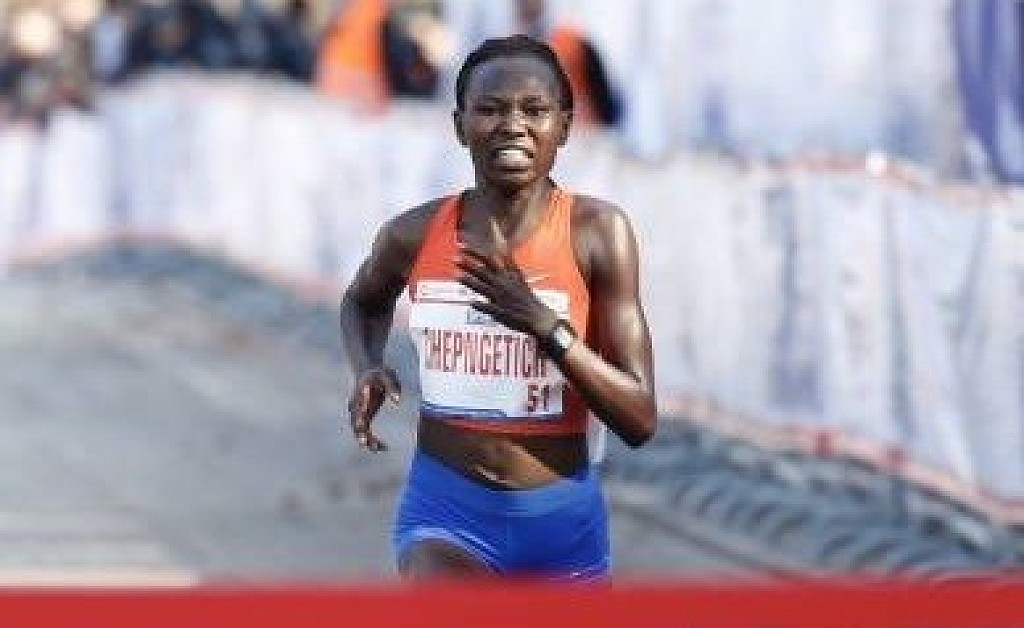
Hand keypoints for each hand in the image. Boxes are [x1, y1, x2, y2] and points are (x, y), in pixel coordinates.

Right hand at [346, 366, 399, 451]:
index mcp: (360, 394)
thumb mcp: (387, 375)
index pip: (358, 407)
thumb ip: (392, 387)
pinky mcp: (363, 417)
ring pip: (358, 430)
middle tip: (369, 444)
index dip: (360, 417)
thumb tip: (397, 401)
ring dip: (366, 440)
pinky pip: (364, 432)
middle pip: (355, 422)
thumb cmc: (379, 374)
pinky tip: (383, 446)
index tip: (364, 425)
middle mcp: (356, 405)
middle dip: (361, 434)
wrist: (368, 372)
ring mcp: (358, 412)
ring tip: (380, 448)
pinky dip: (371, 440)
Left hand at [455, 217, 558, 338]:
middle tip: (455, 258)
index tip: (462, 246)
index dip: (474, 253)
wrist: (537, 316)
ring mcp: (500, 298)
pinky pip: (488, 307)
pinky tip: (471, 302)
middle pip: (483, 272)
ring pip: (482, 287)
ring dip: (469, 281)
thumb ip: (509, 264)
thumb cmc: (526, 297)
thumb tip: (501, 249)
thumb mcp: (519, 276)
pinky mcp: (500, 312)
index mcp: (507, 275)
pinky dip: (480, 305)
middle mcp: (502, 284)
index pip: (489, 260)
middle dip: (468, 264)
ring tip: (457, 276)